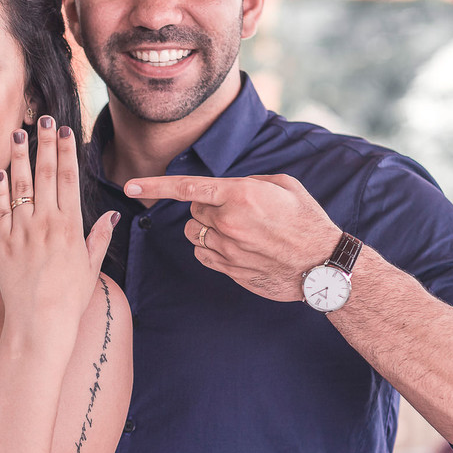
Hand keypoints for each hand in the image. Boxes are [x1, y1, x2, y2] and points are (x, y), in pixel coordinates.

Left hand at [0, 116, 118, 334]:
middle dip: (46, 144)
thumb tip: (110, 214)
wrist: (40, 323)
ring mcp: (22, 232)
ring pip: (20, 186)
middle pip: (45, 174)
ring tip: (19, 133)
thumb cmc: (69, 298)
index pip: (68, 180)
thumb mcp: (91, 267)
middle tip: (46, 118)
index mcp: (70, 227)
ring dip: (20, 156)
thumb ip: (99, 236)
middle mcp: (45, 224)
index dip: (67, 152)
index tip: (67, 131)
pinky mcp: (2, 244)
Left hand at [125, 174, 340, 301]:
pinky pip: (202, 255)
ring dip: (206, 230)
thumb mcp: (284, 185)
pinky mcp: (229, 270)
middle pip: (193, 212)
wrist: (322, 264)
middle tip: (238, 213)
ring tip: (237, 232)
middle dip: (208, 210)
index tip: (130, 186)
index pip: (186, 188)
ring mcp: (226, 249)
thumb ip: (248, 182)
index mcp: (239, 195)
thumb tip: (229, 188)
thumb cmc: (307, 220)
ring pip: (194, 235)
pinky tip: (236, 248)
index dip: (154, 186)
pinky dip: (211, 249)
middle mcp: (227, 222)